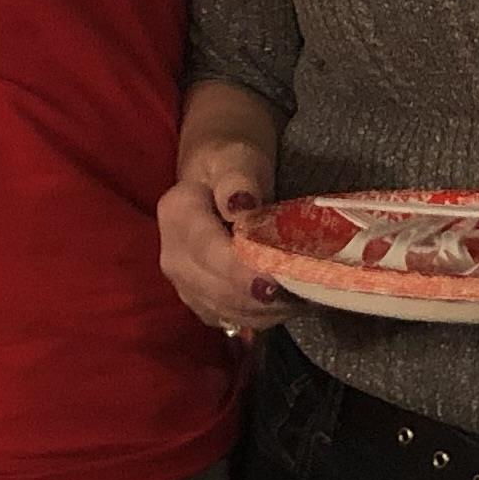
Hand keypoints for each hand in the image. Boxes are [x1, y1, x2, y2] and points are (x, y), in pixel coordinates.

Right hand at [157, 138, 291, 338]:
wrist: (216, 181)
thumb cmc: (231, 166)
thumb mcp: (236, 159)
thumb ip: (237, 179)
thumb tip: (240, 205)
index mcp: (176, 215)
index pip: (209, 252)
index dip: (242, 271)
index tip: (277, 279)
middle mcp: (172, 257)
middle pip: (218, 289)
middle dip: (262, 295)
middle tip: (306, 289)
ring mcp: (185, 285)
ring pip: (230, 310)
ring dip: (268, 308)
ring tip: (304, 292)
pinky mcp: (203, 303)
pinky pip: (236, 320)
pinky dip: (266, 315)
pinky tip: (290, 300)